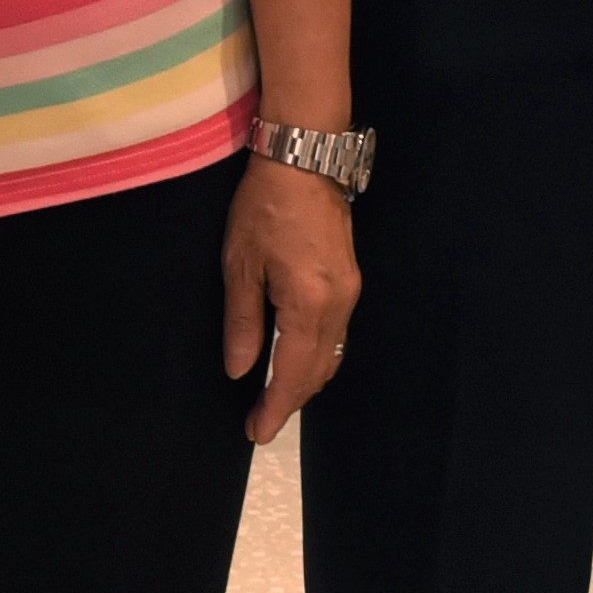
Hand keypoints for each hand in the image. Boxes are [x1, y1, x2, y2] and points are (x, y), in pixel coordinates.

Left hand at [225, 152, 361, 445]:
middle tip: (260, 423)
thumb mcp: (240, 264)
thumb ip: (243, 322)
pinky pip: (337, 335)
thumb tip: (240, 371)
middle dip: (290, 402)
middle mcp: (339, 305)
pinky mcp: (351, 281)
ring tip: (275, 399)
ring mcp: (351, 293)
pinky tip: (297, 361)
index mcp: (309, 303)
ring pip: (331, 355)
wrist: (305, 160)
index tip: (256, 432)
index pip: (293, 372)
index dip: (275, 407)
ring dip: (305, 382)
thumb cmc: (265, 207)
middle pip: (318, 371)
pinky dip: (317, 358)